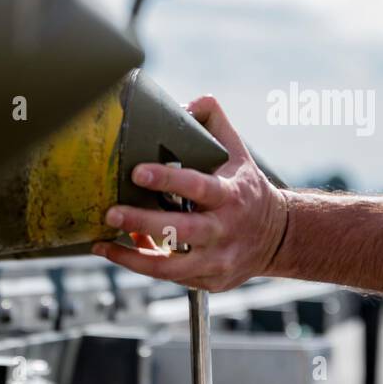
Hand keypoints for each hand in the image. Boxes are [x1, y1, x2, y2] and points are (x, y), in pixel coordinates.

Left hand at [91, 95, 288, 291]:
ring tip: (103, 244)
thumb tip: (188, 103)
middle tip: (111, 211)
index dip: (167, 180)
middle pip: (181, 231)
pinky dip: (142, 265)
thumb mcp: (239, 153)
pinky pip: (171, 276)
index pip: (198, 187)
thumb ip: (214, 122)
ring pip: (172, 267)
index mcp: (230, 195)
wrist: (279, 236)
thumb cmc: (248, 190)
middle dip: (143, 222)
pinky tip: (118, 252)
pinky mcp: (209, 280)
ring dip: (134, 257)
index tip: (138, 173)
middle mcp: (225, 230)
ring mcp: (218, 260)